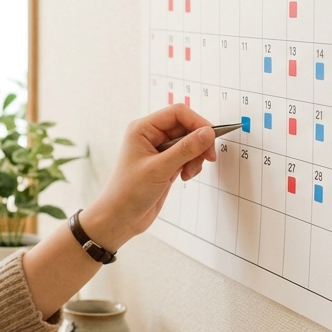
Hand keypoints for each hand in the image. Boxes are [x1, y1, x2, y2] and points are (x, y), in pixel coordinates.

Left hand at [83, 104, 217, 247]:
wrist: (119, 218)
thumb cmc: (128, 192)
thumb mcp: (159, 169)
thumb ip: (186, 149)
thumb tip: (208, 133)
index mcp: (143, 129)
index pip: (177, 113)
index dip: (197, 122)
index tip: (211, 137)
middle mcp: (150, 136)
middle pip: (185, 127)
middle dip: (198, 143)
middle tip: (208, 158)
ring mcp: (159, 151)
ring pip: (189, 143)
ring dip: (195, 157)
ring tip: (189, 173)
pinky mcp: (165, 164)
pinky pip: (186, 157)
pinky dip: (191, 165)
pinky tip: (185, 177)